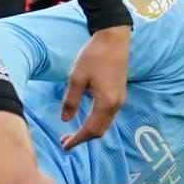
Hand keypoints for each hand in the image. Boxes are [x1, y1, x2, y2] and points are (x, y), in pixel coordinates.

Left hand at [58, 24, 129, 147]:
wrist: (114, 38)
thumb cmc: (94, 56)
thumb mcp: (76, 78)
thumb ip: (71, 101)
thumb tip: (65, 120)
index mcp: (105, 103)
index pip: (90, 129)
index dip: (76, 140)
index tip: (63, 146)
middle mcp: (116, 105)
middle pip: (100, 131)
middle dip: (82, 139)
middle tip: (64, 141)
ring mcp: (120, 99)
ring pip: (105, 124)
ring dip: (90, 131)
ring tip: (72, 132)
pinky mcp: (119, 93)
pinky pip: (108, 115)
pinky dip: (96, 122)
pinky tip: (85, 118)